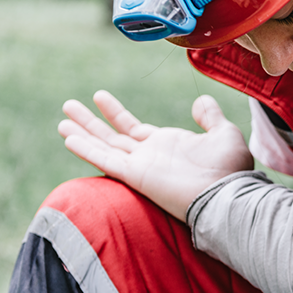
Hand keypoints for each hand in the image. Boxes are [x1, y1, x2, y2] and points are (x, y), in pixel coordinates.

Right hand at [58, 90, 252, 221]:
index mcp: (169, 145)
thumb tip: (200, 102)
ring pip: (104, 146)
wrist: (227, 194)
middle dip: (90, 122)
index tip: (99, 97)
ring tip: (62, 121)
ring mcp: (142, 166)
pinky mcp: (136, 176)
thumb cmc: (230, 170)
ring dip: (83, 132)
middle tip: (69, 106)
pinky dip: (87, 150)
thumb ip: (210, 117)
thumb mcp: (224, 134)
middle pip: (112, 136)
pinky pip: (106, 161)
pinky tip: (69, 138)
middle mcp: (151, 156)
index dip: (116, 113)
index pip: (134, 128)